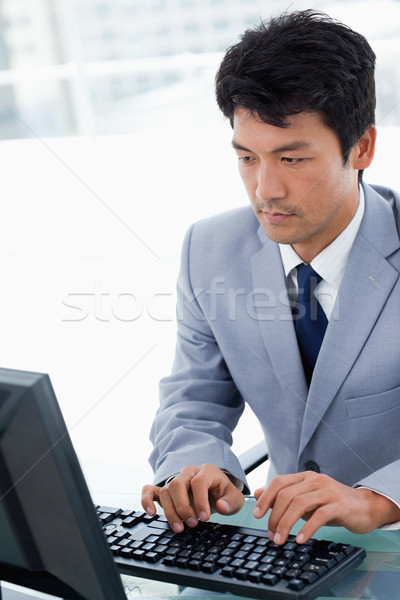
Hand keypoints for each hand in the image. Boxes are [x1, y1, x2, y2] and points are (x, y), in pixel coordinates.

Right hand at [141, 464, 244, 532]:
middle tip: (193, 524)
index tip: (205, 518)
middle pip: (178, 485)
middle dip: (184, 507)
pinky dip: (146, 500)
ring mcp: (175, 480)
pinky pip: (150, 490)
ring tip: (180, 528)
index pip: (198, 482)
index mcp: (206, 471)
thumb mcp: (234, 497)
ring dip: (170, 511)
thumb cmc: (223, 493)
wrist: (214, 490)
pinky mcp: (164, 490)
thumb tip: (220, 506)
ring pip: (166, 491)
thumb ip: (231, 502)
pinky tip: (151, 513)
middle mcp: (188, 473)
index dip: (200, 500)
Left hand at [253, 471, 399, 544]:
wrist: (365, 507)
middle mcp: (315, 480)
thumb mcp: (306, 499)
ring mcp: (328, 491)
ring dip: (286, 524)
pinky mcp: (340, 505)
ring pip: (300, 503)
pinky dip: (307, 528)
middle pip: (287, 494)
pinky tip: (301, 539)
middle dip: (275, 516)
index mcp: (305, 477)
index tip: (257, 515)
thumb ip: (284, 496)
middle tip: (271, 535)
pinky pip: (319, 515)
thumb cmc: (333, 504)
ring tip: (281, 540)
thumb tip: (257, 494)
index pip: (279, 482)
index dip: (266, 498)